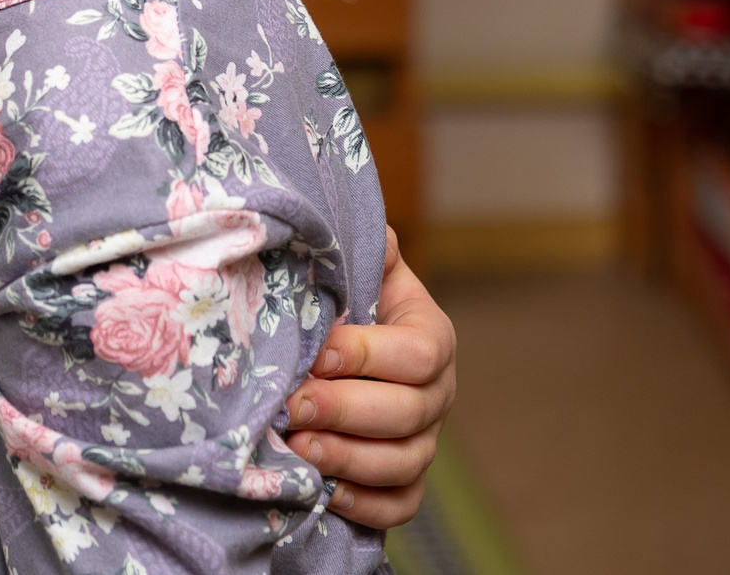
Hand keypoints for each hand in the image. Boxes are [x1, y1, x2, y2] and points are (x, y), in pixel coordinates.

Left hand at [284, 227, 456, 528]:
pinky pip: (400, 504)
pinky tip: (322, 491)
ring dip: (351, 459)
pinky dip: (365, 504)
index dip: (370, 355)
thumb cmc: (336, 295)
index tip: (319, 352)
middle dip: (347, 410)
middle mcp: (436, 391)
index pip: (419, 352)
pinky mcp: (402, 478)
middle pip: (410, 412)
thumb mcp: (349, 263)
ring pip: (405, 462)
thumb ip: (356, 243)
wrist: (328, 339)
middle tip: (294, 406)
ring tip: (298, 448)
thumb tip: (369, 225)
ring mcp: (422, 438)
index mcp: (429, 334)